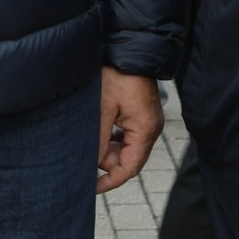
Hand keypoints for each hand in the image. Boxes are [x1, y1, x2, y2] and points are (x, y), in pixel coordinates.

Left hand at [97, 67, 161, 193]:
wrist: (131, 51)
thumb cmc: (117, 76)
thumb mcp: (103, 109)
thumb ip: (100, 140)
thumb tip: (95, 164)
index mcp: (145, 131)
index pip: (129, 169)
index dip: (110, 181)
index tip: (92, 187)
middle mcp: (151, 129)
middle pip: (129, 160)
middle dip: (108, 161)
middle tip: (86, 151)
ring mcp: (149, 122)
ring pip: (128, 149)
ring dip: (110, 149)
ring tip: (93, 136)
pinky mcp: (143, 116)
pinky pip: (129, 137)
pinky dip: (115, 139)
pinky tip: (102, 130)